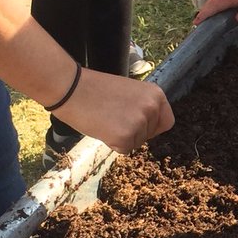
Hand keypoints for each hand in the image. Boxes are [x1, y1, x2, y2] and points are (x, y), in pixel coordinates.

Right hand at [58, 68, 173, 152]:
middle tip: (113, 117)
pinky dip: (112, 144)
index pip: (166, 122)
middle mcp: (152, 107)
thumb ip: (143, 107)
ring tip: (106, 119)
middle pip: (150, 135)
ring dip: (121, 137)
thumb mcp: (131, 93)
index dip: (151, 127)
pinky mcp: (125, 135)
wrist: (71, 88)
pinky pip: (123, 149)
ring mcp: (140, 122)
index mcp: (156, 95)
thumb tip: (149, 126)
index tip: (135, 123)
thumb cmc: (96, 89)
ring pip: (136, 143)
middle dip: (133, 132)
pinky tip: (101, 128)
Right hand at [193, 0, 237, 25]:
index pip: (213, 6)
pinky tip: (215, 14)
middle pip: (210, 4)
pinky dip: (214, 6)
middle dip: (203, 15)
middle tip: (197, 27)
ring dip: (207, 11)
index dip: (204, 15)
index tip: (195, 23)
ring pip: (213, 1)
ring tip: (203, 23)